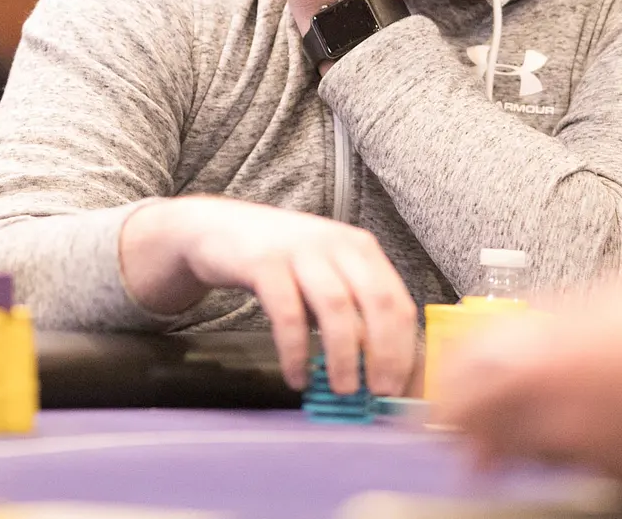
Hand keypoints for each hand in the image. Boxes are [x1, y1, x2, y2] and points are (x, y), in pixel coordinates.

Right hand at [119, 196, 417, 395]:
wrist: (218, 229)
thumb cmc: (281, 262)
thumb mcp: (324, 276)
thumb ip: (351, 311)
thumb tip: (378, 370)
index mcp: (360, 249)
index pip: (398, 301)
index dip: (403, 348)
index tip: (397, 386)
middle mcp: (336, 244)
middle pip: (377, 301)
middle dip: (384, 353)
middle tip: (377, 392)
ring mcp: (301, 250)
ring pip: (336, 307)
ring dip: (343, 356)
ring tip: (341, 390)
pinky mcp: (264, 263)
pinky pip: (288, 315)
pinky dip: (296, 351)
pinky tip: (297, 376)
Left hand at [435, 278, 621, 495]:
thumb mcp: (612, 295)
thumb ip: (554, 318)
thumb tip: (517, 331)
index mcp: (547, 361)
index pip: (464, 387)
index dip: (446, 390)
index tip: (441, 390)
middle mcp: (559, 415)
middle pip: (483, 434)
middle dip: (468, 429)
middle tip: (460, 426)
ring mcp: (592, 453)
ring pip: (526, 456)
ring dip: (511, 444)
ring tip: (505, 436)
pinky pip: (578, 467)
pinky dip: (564, 454)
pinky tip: (574, 437)